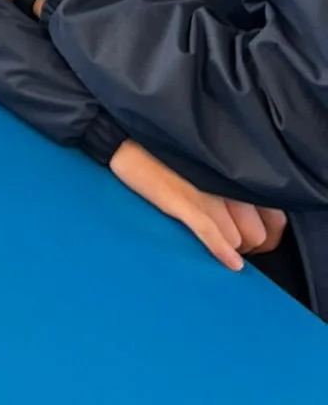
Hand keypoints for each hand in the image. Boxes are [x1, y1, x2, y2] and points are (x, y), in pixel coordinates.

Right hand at [111, 141, 287, 271]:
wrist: (129, 140)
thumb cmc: (169, 152)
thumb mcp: (208, 164)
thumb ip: (231, 184)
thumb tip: (247, 214)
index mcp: (238, 173)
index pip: (274, 217)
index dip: (267, 235)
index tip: (255, 240)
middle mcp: (230, 184)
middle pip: (256, 234)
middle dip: (247, 245)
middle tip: (232, 246)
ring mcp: (209, 194)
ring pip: (237, 240)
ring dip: (230, 248)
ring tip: (217, 246)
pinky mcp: (185, 203)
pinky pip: (213, 234)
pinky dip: (222, 252)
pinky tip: (231, 264)